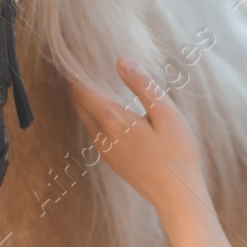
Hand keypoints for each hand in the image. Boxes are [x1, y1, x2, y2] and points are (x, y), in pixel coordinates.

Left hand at [66, 57, 208, 221]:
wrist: (177, 196)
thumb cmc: (178, 154)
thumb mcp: (167, 114)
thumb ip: (143, 85)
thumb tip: (121, 60)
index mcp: (114, 121)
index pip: (82, 89)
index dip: (74, 69)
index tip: (69, 50)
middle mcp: (103, 135)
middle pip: (78, 102)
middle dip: (74, 80)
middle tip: (73, 57)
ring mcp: (104, 149)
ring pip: (83, 116)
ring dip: (81, 96)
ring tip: (83, 75)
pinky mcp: (111, 158)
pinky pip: (93, 128)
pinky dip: (90, 111)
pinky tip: (100, 104)